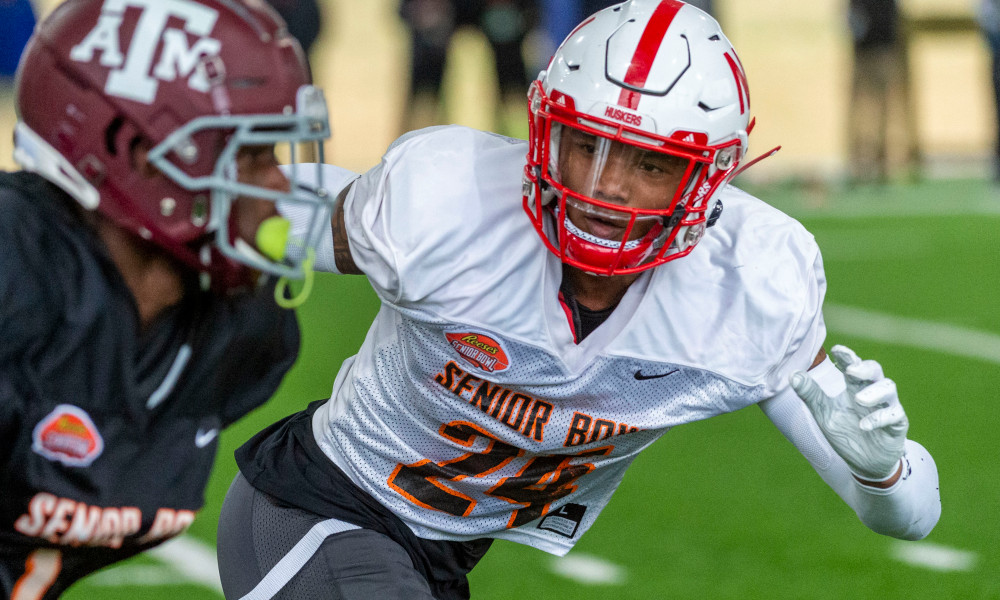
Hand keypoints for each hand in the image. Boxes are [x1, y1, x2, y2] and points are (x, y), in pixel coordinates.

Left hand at [789, 345, 907, 480]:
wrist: (863, 464)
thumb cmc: (844, 433)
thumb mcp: (823, 413)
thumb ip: (810, 394)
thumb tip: (793, 375)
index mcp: (853, 388)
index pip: (852, 366)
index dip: (847, 356)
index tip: (837, 350)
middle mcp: (872, 393)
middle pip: (875, 371)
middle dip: (865, 368)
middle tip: (851, 370)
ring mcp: (886, 407)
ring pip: (889, 388)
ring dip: (874, 392)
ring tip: (858, 398)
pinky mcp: (897, 425)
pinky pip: (894, 415)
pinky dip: (879, 418)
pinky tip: (863, 425)